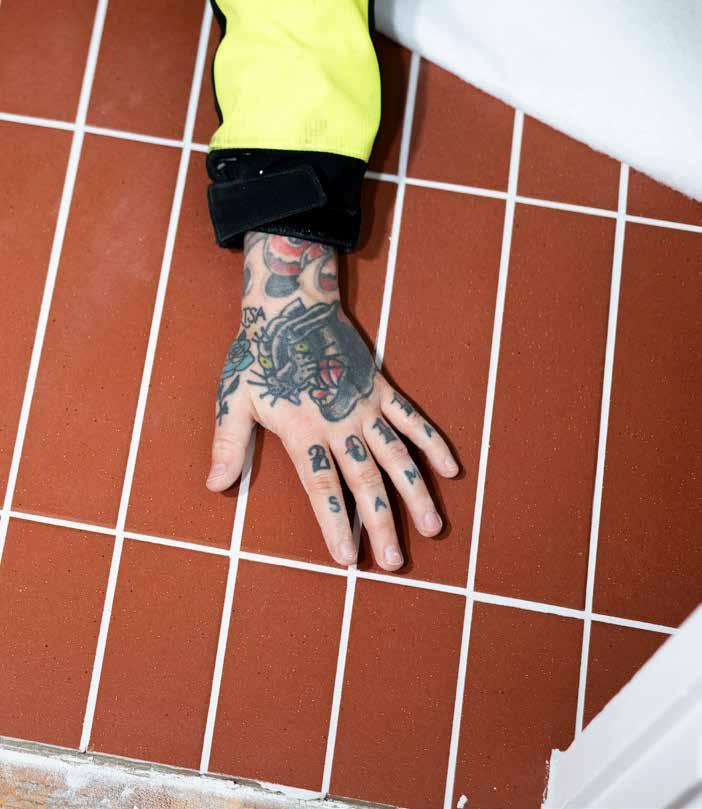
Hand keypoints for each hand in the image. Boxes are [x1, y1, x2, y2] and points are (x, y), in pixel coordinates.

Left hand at [206, 232, 458, 570]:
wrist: (291, 305)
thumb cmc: (259, 354)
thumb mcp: (235, 398)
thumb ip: (229, 444)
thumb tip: (216, 487)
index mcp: (304, 432)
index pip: (323, 487)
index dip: (335, 524)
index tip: (348, 559)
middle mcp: (340, 424)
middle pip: (366, 481)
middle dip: (380, 524)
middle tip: (395, 563)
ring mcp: (366, 406)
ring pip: (396, 457)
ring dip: (415, 493)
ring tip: (432, 527)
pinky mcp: (381, 388)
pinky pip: (412, 419)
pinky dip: (432, 442)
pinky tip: (451, 469)